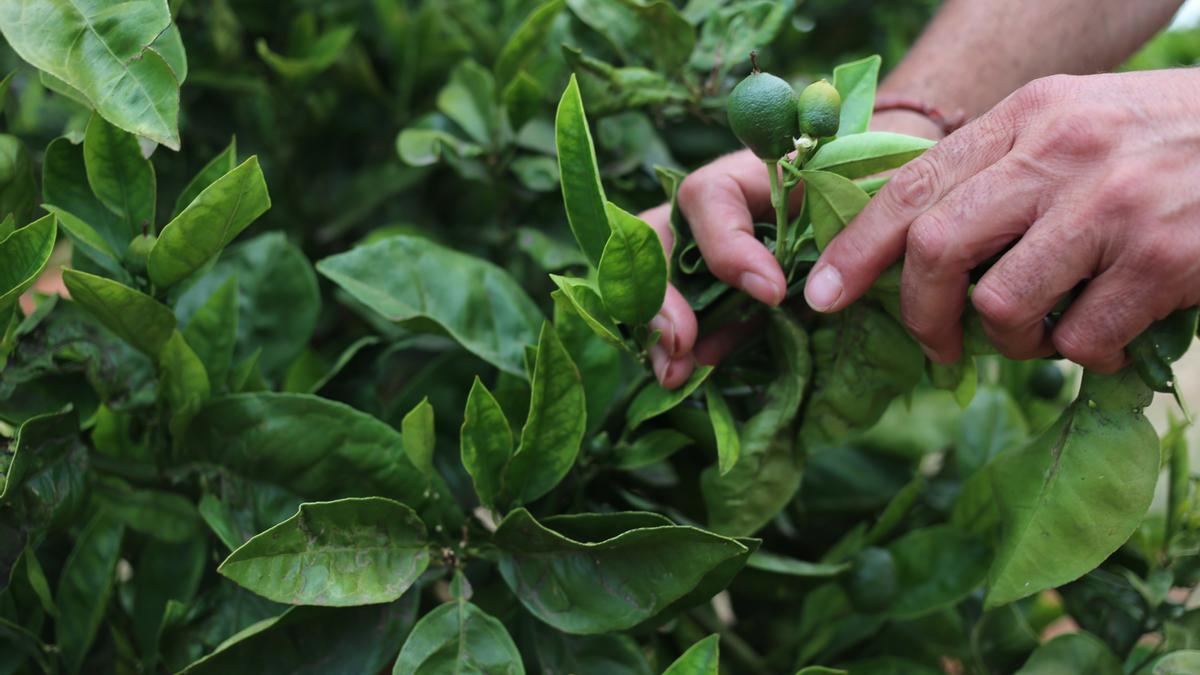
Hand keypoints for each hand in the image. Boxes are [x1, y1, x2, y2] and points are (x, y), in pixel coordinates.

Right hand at [641, 109, 944, 386]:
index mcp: (744, 173)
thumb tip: (811, 285)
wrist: (872, 207)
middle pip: (657, 242)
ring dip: (660, 331)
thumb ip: (839, 226)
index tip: (772, 292)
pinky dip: (680, 347)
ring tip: (675, 372)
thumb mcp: (856, 194)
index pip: (708, 198)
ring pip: (655, 282)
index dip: (728, 247)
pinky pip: (681, 316)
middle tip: (682, 343)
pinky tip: (685, 374)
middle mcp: (709, 210)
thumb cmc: (862, 188)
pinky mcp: (713, 292)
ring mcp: (701, 252)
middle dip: (662, 297)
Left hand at [805, 69, 1199, 371]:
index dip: (857, 249)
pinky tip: (1105, 333)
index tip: (823, 296)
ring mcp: (1112, 208)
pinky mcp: (1162, 261)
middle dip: (920, 313)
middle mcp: (1060, 155)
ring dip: (1010, 340)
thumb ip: (998, 168)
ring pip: (1003, 304)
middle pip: (938, 247)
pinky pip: (1080, 340)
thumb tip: (915, 244)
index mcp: (1026, 117)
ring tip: (1040, 332)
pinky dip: (1079, 354)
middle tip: (936, 345)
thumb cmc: (1160, 137)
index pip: (912, 184)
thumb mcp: (1071, 122)